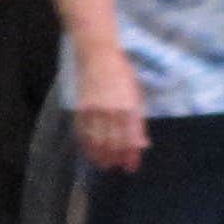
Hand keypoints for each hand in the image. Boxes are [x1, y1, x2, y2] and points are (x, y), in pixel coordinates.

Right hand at [74, 52, 146, 173]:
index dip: (131, 156)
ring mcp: (95, 111)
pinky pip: (83, 133)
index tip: (131, 167)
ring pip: (98, 142)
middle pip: (114, 144)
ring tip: (104, 164)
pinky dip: (87, 145)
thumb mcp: (137, 95)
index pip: (131, 139)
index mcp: (129, 108)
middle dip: (116, 158)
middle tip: (117, 166)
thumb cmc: (122, 74)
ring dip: (101, 156)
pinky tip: (91, 152)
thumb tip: (141, 144)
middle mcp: (112, 112)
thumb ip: (138, 121)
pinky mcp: (81, 108)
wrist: (98, 56)